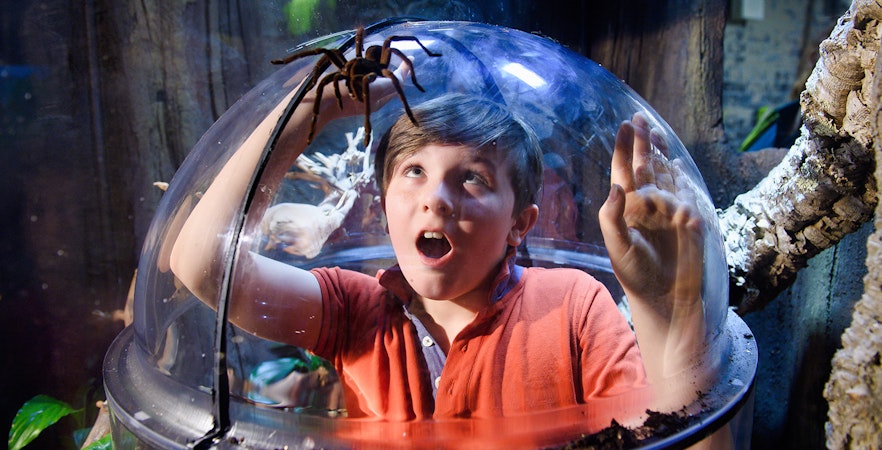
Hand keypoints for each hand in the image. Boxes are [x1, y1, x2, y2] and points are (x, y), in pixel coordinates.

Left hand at [598, 112, 703, 318]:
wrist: (666, 298)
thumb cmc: (636, 274)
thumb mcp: (618, 246)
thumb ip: (613, 217)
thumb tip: (617, 186)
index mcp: (628, 208)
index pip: (625, 172)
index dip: (625, 149)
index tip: (624, 126)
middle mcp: (648, 205)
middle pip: (647, 166)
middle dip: (644, 143)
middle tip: (640, 119)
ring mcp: (670, 210)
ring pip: (666, 175)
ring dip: (661, 154)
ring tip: (655, 133)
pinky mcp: (690, 219)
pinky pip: (685, 193)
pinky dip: (679, 180)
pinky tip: (673, 165)